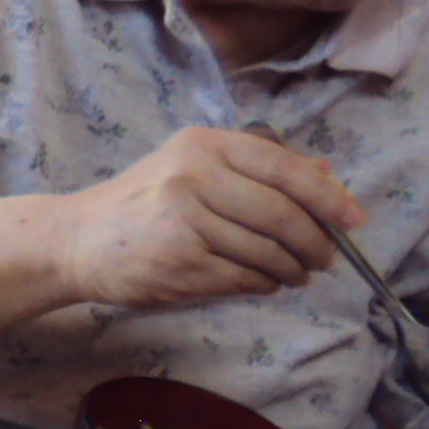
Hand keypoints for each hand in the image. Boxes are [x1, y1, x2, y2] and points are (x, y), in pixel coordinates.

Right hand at [60, 128, 365, 311]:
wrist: (75, 241)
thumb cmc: (140, 204)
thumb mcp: (192, 168)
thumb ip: (257, 168)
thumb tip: (326, 175)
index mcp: (202, 145)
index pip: (285, 169)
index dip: (329, 197)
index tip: (353, 219)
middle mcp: (192, 177)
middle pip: (284, 214)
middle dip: (316, 242)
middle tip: (325, 257)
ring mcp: (184, 221)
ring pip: (268, 251)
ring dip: (293, 268)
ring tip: (295, 273)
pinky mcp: (179, 263)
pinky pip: (245, 277)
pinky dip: (264, 283)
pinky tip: (262, 281)